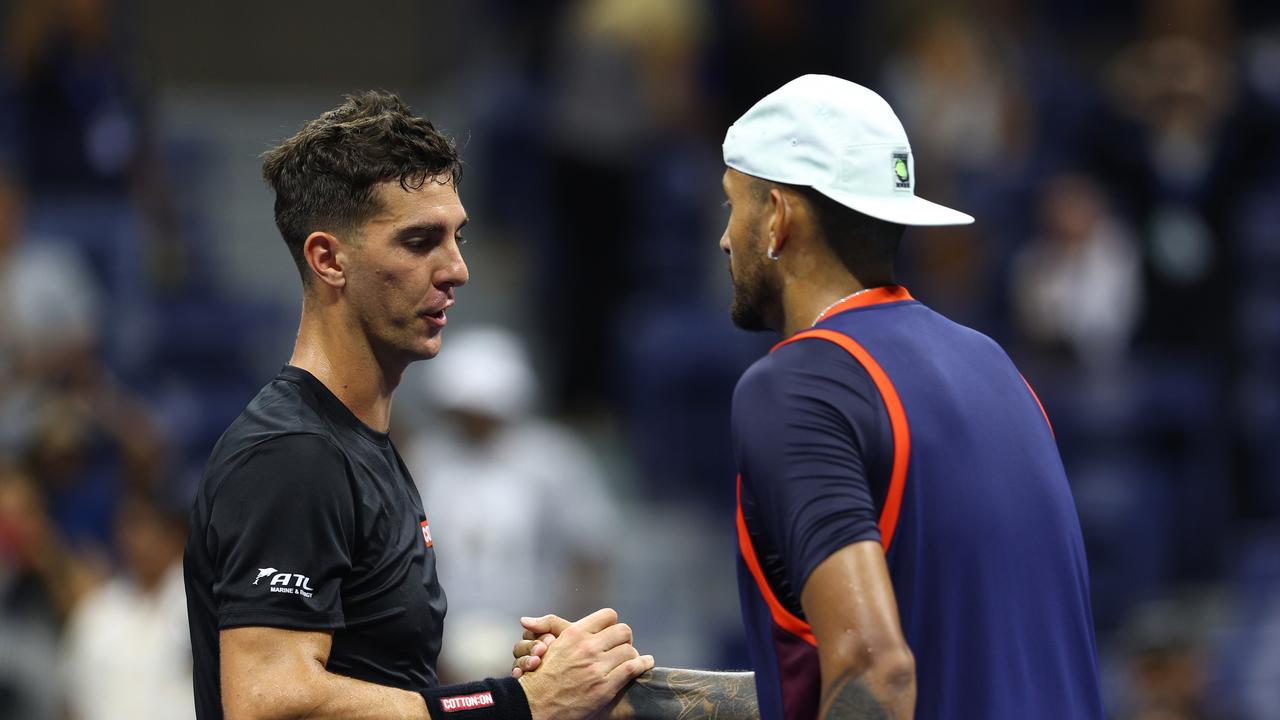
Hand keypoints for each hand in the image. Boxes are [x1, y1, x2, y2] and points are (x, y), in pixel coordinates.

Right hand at [514, 608, 653, 719]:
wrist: (536, 704)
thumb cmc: (542, 677)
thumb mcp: (549, 646)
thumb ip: (551, 628)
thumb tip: (528, 620)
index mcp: (574, 633)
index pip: (608, 616)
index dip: (612, 624)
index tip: (611, 633)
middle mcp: (587, 647)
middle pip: (623, 631)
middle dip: (624, 639)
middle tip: (621, 647)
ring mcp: (597, 667)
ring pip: (630, 650)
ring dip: (631, 655)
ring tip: (630, 659)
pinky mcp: (606, 685)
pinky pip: (633, 667)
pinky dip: (643, 664)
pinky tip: (646, 663)